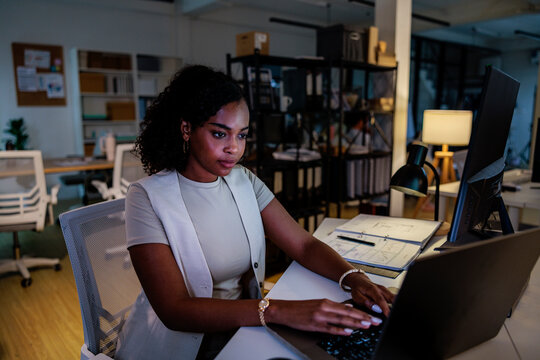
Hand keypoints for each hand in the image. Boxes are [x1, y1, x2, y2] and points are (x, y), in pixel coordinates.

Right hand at [266, 299, 382, 335]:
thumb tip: (349, 308)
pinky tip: (349, 332)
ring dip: (355, 323)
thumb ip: (333, 306)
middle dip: (363, 317)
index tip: (372, 315)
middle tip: (375, 321)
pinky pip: (330, 329)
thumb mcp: (318, 303)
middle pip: (348, 313)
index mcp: (326, 302)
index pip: (348, 307)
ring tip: (367, 325)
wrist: (284, 310)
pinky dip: (340, 330)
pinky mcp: (315, 325)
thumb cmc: (300, 308)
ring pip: (341, 320)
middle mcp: (324, 308)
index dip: (361, 312)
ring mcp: (320, 317)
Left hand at [346, 272, 394, 315]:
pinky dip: (394, 304)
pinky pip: (393, 298)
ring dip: (395, 306)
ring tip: (393, 313)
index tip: (388, 315)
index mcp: (372, 289)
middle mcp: (381, 289)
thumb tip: (374, 308)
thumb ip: (365, 302)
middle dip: (395, 307)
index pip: (381, 300)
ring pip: (394, 298)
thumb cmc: (358, 289)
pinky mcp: (387, 292)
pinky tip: (392, 310)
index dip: (385, 309)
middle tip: (394, 315)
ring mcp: (385, 290)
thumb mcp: (357, 296)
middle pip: (392, 298)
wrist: (359, 280)